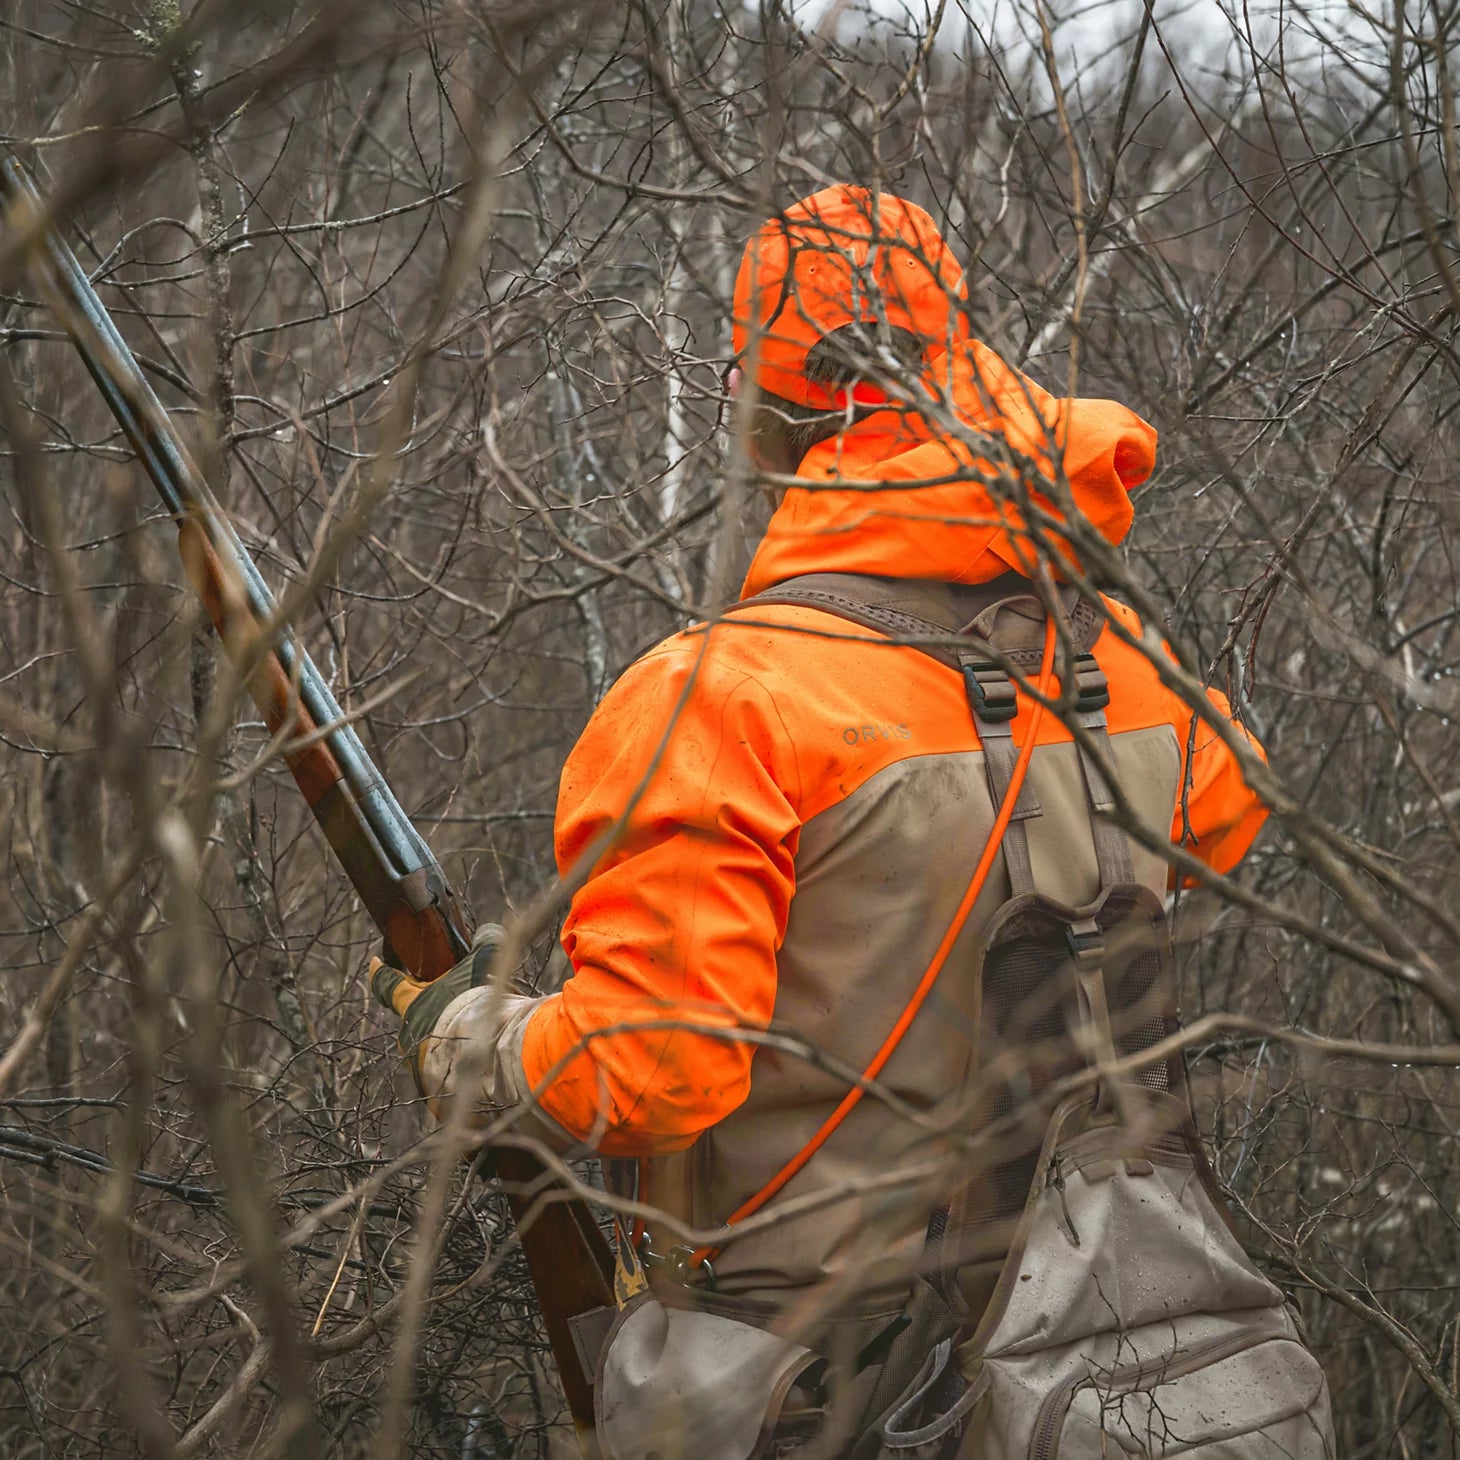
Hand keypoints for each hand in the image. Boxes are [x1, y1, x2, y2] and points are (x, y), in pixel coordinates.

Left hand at [370, 923, 506, 1091]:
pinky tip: (478, 1065)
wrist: (489, 1054)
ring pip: (429, 1048)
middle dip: (431, 1012)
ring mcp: (418, 1065)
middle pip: (413, 1019)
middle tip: (455, 1006)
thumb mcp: (482, 965)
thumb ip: (483, 944)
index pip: (386, 983)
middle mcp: (407, 1035)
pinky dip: (458, 1068)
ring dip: (447, 1042)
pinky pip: (444, 1077)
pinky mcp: (432, 1092)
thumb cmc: (479, 1007)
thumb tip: (488, 931)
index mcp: (411, 1004)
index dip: (380, 971)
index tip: (376, 962)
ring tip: (474, 1040)